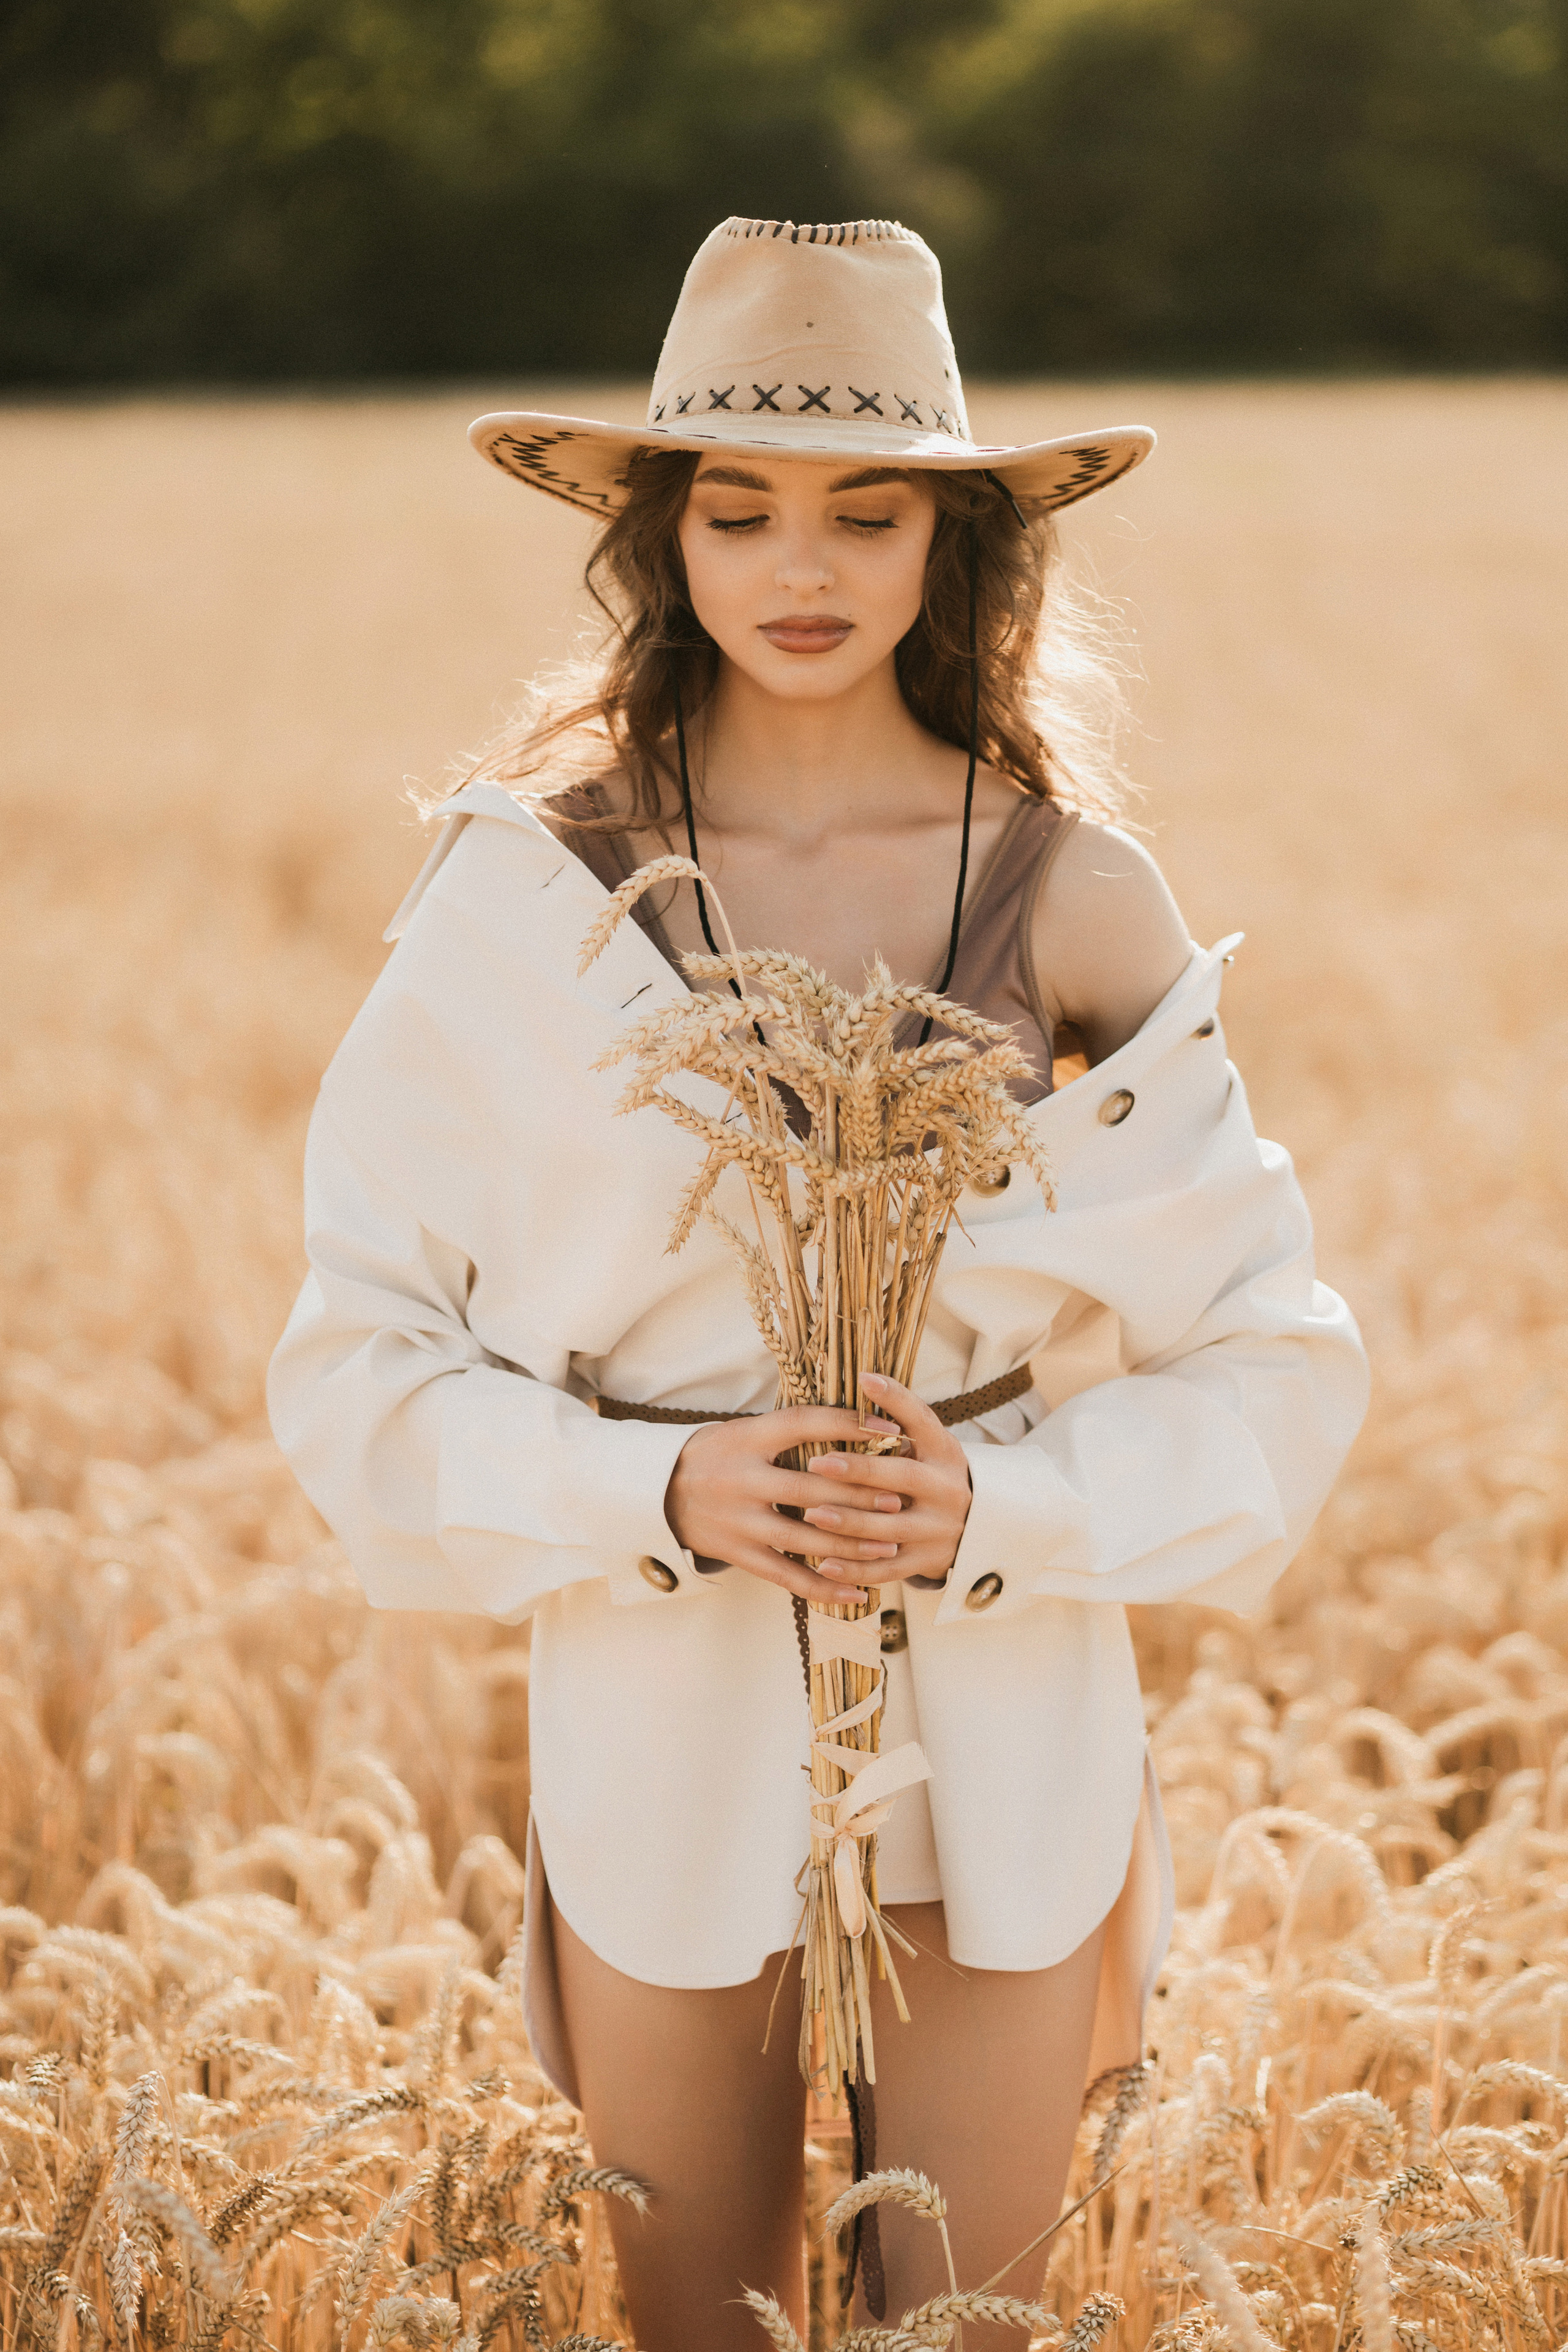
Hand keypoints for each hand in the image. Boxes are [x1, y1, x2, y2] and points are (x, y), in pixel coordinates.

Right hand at [665, 1404, 907, 1605]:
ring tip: (888, 1546)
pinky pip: (787, 1576)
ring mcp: (739, 1521)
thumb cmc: (716, 1455)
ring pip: (804, 1537)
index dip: (849, 1424)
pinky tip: (856, 1592)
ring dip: (851, 1545)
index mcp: (746, 1439)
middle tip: (898, 1499)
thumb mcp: (743, 1431)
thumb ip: (788, 1432)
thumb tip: (856, 1423)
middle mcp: (742, 1480)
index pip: (805, 1424)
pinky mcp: (738, 1554)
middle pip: (811, 1489)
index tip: (891, 1429)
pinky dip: (824, 1587)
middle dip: (860, 1496)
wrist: (658, 1492)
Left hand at [801, 1372, 972, 1589]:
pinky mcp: (925, 1563)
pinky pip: (885, 1570)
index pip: (923, 1420)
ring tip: (810, 1513)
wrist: (977, 1526)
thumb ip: (902, 1418)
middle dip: (859, 1471)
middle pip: (902, 1479)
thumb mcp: (930, 1444)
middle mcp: (946, 1491)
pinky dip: (852, 1568)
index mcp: (945, 1453)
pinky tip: (820, 1562)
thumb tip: (861, 1378)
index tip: (864, 1379)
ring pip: (888, 1530)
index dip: (896, 1399)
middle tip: (817, 1462)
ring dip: (848, 1523)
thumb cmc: (934, 1474)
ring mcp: (936, 1531)